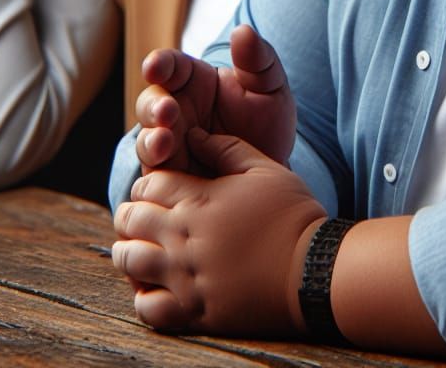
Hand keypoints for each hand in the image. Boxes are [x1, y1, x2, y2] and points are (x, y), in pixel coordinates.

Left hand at [112, 128, 325, 334]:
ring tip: (144, 250)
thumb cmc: (293, 214)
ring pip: (130, 261)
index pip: (147, 185)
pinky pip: (148, 308)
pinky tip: (156, 287)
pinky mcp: (195, 312)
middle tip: (145, 218)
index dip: (149, 185)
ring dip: (130, 251)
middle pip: (130, 219)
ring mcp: (186, 277)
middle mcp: (183, 238)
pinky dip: (143, 295)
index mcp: (198, 200)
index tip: (160, 192)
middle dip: (133, 214)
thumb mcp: (264, 167)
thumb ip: (225, 147)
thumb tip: (195, 134)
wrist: (316, 270)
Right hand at [134, 24, 294, 174]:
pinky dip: (157, 176)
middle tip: (167, 111)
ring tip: (165, 142)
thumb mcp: (270, 88)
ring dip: (151, 140)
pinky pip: (155, 176)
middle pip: (150, 103)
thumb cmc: (268, 122)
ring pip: (146, 140)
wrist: (275, 169)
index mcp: (193, 81)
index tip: (155, 66)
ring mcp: (170, 145)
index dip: (159, 64)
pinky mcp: (170, 178)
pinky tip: (168, 179)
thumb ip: (258, 60)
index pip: (169, 66)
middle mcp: (175, 111)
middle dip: (153, 106)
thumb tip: (243, 30)